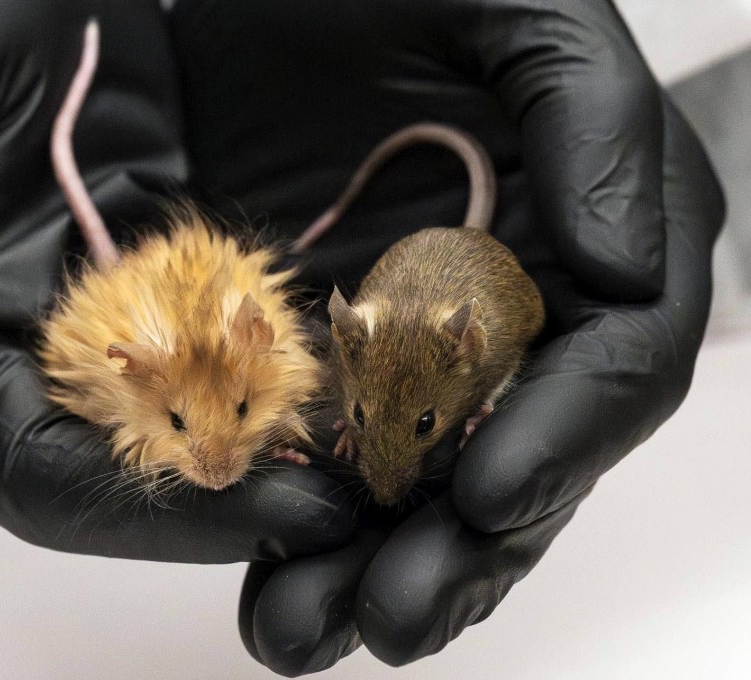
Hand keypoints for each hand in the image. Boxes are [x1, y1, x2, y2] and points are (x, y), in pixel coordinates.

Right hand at [0, 0, 353, 561]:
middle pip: (115, 461)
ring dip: (250, 433)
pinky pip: (203, 328)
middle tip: (319, 502)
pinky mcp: (137, 264)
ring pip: (169, 408)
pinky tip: (315, 367)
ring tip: (334, 456)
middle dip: (217, 485)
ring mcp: (78, 310)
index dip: (144, 512)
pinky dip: (257, 355)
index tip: (253, 512)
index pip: (36, 478)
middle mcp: (6, 353)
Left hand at [166, 0, 723, 672]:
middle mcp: (508, 303)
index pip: (611, 362)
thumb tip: (626, 272)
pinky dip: (307, 516)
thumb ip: (600, 121)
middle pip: (515, 452)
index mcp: (577, 234)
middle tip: (391, 620)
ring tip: (307, 629)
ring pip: (419, 479)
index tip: (493, 496)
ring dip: (372, 563)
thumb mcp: (520, 15)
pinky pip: (332, 451)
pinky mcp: (324, 348)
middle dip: (460, 550)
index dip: (566, 435)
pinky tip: (272, 569)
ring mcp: (414, 337)